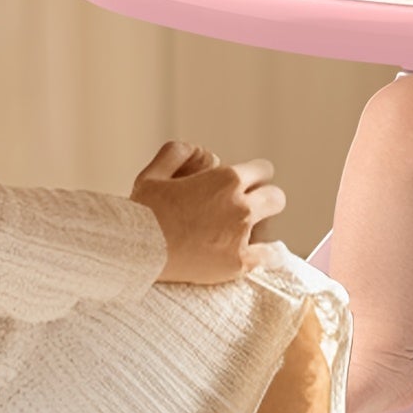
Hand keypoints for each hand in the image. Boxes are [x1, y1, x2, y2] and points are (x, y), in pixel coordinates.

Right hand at [130, 140, 286, 284]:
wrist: (137, 251)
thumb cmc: (143, 212)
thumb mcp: (154, 172)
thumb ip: (177, 153)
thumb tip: (197, 150)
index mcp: (226, 179)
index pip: (263, 170)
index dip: (254, 175)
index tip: (247, 184)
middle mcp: (241, 205)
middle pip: (275, 197)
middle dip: (264, 199)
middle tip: (249, 207)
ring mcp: (241, 235)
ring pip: (273, 226)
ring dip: (262, 226)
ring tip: (245, 232)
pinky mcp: (237, 263)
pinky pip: (269, 257)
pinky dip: (266, 255)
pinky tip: (262, 255)